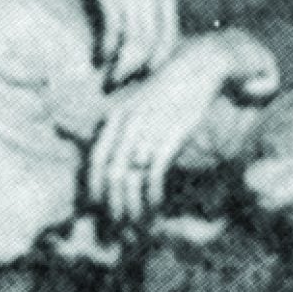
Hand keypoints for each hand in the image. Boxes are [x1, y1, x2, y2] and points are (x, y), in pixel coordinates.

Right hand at [39, 0, 177, 85]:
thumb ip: (142, 3)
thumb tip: (140, 45)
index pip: (169, 39)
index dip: (155, 66)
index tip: (137, 82)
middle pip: (155, 46)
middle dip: (138, 73)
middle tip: (120, 89)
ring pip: (136, 43)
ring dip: (121, 68)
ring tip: (107, 82)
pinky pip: (114, 31)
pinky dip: (106, 51)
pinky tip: (97, 60)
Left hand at [85, 35, 235, 223]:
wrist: (199, 66)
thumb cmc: (170, 89)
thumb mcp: (139, 102)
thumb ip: (125, 127)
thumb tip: (119, 159)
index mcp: (115, 116)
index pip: (94, 160)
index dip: (94, 188)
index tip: (99, 208)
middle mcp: (126, 124)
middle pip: (110, 175)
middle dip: (112, 205)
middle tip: (118, 225)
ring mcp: (147, 130)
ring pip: (129, 178)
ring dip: (132, 205)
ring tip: (137, 222)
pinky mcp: (169, 136)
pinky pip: (153, 174)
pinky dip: (152, 195)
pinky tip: (156, 205)